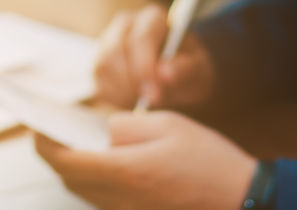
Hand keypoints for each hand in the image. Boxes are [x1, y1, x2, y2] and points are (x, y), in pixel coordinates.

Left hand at [34, 112, 255, 209]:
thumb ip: (126, 127)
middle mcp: (122, 206)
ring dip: (98, 182)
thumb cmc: (214, 165)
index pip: (63, 162)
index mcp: (124, 173)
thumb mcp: (169, 125)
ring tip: (120, 163)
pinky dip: (120, 200)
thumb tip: (104, 135)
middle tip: (73, 142)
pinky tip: (145, 188)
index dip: (44, 146)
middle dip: (69, 161)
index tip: (39, 133)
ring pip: (97, 202)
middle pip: (74, 184)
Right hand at [94, 5, 215, 109]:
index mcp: (153, 20)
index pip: (141, 40)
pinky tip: (132, 102)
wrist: (179, 78)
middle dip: (131, 84)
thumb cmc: (189, 69)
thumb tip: (164, 73)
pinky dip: (114, 99)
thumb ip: (184, 69)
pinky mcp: (99, 64)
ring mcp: (108, 42)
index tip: (154, 95)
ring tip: (143, 102)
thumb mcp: (198, 69)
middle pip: (115, 53)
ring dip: (122, 92)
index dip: (144, 69)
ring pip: (103, 68)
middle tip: (150, 102)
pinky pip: (98, 83)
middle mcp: (126, 25)